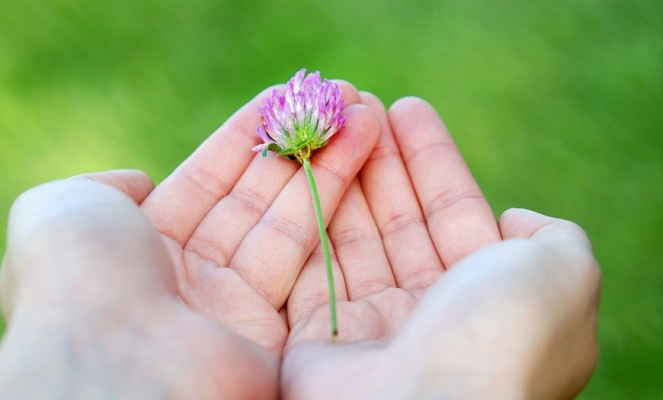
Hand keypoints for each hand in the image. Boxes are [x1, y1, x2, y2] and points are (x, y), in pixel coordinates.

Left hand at [0, 84, 381, 398]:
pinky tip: (355, 155)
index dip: (245, 138)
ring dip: (326, 167)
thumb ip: (102, 187)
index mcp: (141, 248)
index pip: (205, 181)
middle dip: (295, 148)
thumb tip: (142, 182)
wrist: (112, 365)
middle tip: (336, 100)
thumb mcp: (60, 210)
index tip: (282, 99)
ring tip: (361, 114)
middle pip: (254, 200)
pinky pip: (308, 262)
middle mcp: (189, 278)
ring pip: (288, 225)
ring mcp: (232, 308)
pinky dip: (331, 205)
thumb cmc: (78, 279)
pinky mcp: (274, 334)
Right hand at [281, 96, 600, 398]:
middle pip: (400, 221)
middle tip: (358, 104)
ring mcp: (374, 328)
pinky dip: (308, 219)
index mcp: (488, 301)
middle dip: (382, 161)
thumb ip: (553, 239)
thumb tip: (513, 221)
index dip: (433, 161)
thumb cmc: (499, 336)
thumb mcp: (563, 273)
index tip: (407, 108)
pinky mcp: (321, 338)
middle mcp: (431, 315)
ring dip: (344, 178)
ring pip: (355, 238)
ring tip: (332, 123)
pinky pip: (312, 267)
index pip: (456, 214)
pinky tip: (304, 171)